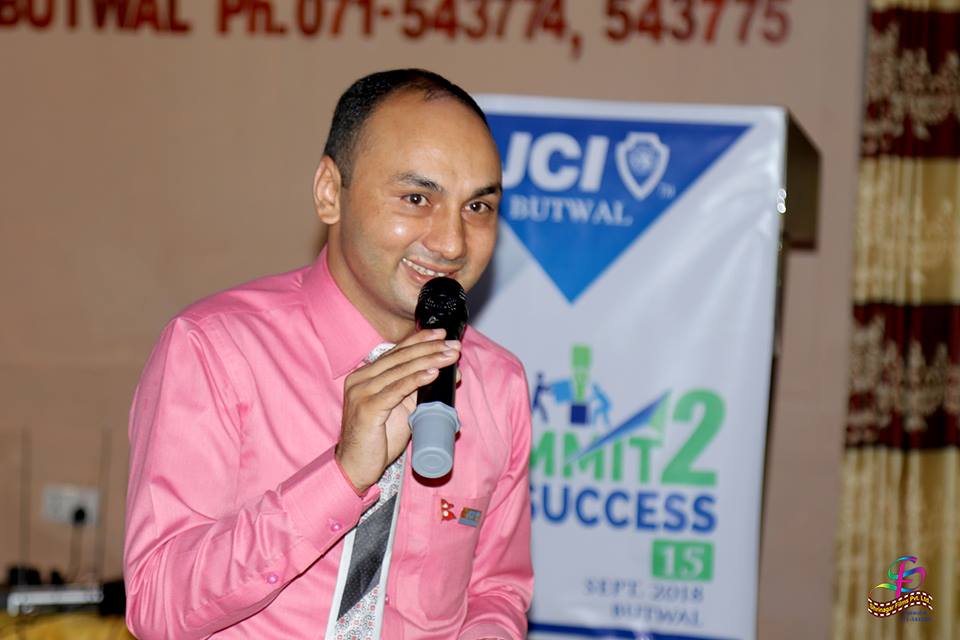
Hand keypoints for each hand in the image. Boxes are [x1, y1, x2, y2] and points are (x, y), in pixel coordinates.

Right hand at [336, 328, 460, 492]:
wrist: (356, 466)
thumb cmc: (378, 439)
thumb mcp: (401, 409)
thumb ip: (418, 390)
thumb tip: (447, 373)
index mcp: (365, 375)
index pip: (396, 352)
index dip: (419, 341)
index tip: (442, 334)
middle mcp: (360, 379)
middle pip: (400, 358)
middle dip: (430, 348)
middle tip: (453, 345)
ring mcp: (361, 392)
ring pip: (401, 370)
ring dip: (429, 361)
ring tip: (449, 356)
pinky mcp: (367, 408)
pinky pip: (396, 390)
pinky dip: (416, 380)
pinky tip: (432, 373)